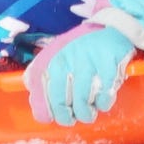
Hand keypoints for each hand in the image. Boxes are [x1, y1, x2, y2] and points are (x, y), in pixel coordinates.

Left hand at [22, 0, 143, 121]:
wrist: (114, 26)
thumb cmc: (83, 46)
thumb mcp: (58, 52)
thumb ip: (40, 69)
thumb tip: (29, 89)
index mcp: (53, 56)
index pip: (40, 89)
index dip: (44, 109)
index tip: (50, 116)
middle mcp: (67, 58)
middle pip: (60, 101)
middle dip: (66, 116)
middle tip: (73, 117)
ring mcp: (88, 61)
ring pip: (82, 103)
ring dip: (87, 112)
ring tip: (90, 109)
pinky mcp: (109, 64)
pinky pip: (104, 97)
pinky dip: (104, 102)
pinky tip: (103, 97)